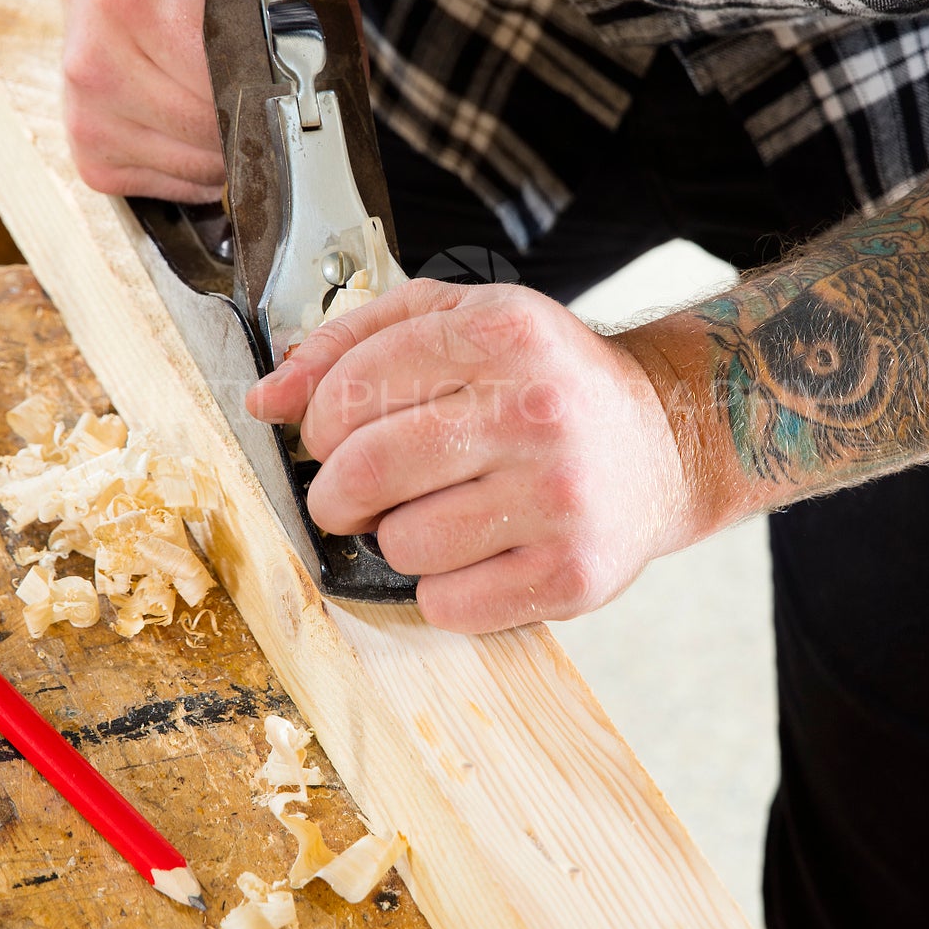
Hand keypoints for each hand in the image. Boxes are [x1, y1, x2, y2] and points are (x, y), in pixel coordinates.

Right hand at [60, 0, 362, 201]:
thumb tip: (343, 71)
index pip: (223, 68)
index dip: (276, 85)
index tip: (308, 87)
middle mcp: (96, 55)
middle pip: (215, 126)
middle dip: (264, 121)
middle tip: (289, 101)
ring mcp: (87, 112)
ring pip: (203, 168)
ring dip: (242, 151)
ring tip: (246, 107)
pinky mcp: (91, 154)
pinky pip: (181, 188)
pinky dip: (212, 171)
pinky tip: (210, 129)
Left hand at [246, 279, 709, 632]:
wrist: (662, 442)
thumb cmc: (542, 382)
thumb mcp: (457, 322)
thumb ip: (352, 341)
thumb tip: (267, 399)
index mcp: (500, 335)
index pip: (351, 391)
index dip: (318, 425)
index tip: (331, 438)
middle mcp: (534, 411)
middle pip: (365, 471)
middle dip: (335, 493)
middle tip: (352, 493)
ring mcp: (557, 498)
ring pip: (400, 545)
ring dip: (393, 539)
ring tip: (432, 515)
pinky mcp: (572, 574)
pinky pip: (446, 606)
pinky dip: (439, 589)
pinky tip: (472, 554)